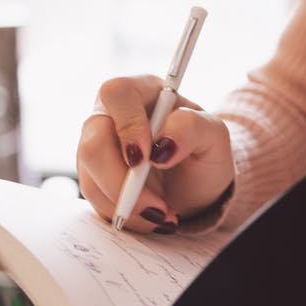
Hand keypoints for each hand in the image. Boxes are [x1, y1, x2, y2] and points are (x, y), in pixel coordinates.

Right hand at [77, 74, 234, 230]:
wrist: (196, 189)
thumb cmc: (203, 155)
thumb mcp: (214, 138)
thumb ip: (192, 127)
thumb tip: (161, 142)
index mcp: (142, 92)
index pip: (117, 94)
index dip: (128, 127)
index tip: (148, 158)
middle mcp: (111, 115)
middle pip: (93, 142)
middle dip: (123, 182)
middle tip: (157, 204)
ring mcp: (96, 145)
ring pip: (90, 177)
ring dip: (128, 204)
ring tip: (162, 212)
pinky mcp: (91, 175)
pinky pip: (94, 198)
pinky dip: (125, 213)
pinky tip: (149, 213)